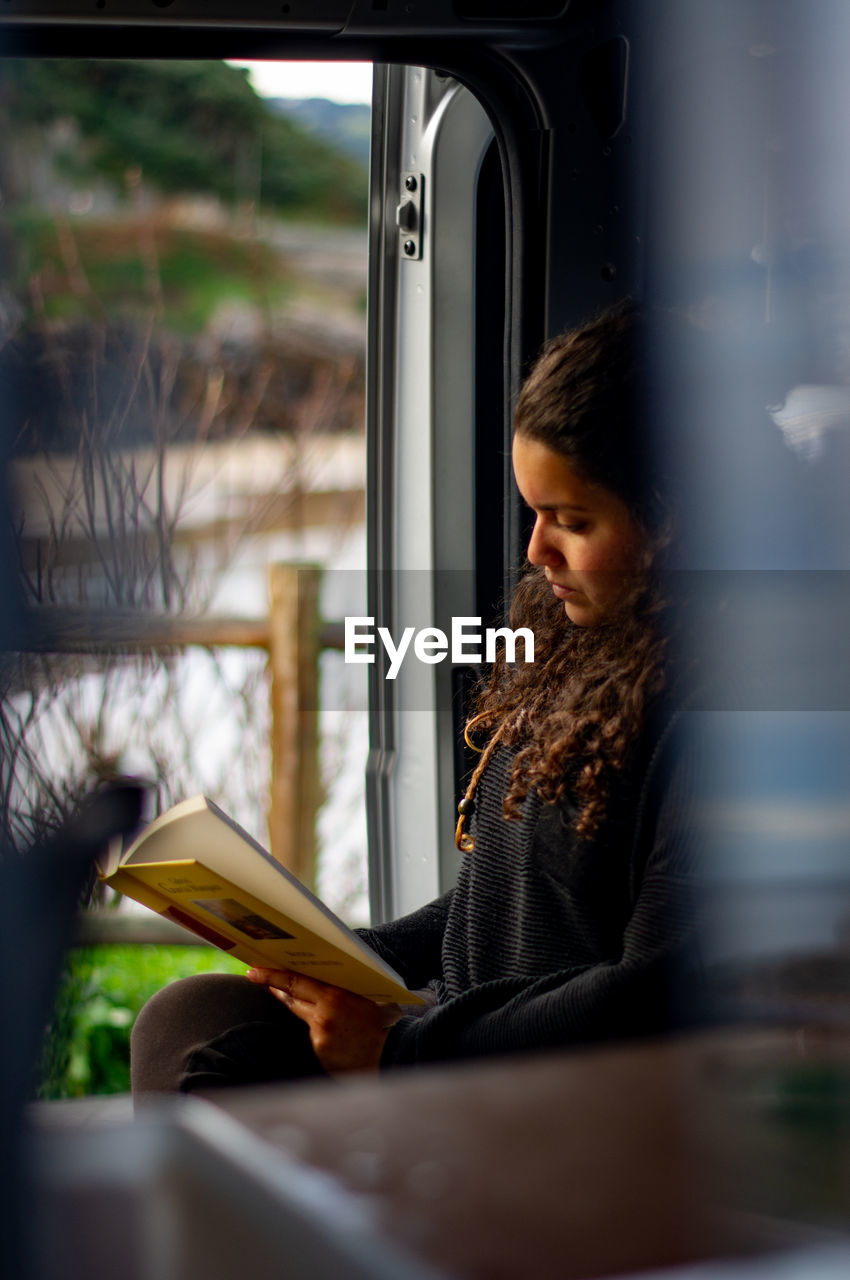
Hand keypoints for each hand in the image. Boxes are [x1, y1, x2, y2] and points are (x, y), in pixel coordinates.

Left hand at [246, 967, 402, 1075]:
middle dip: (272, 983)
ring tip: (286, 989)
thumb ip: (342, 985)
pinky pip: (313, 1031)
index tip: (255, 970)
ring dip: (293, 1001)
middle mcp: (324, 1015)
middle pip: (291, 995)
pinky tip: (330, 1025)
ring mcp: (320, 1034)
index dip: (273, 975)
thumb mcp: (365, 994)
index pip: (296, 981)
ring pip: (300, 1011)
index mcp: (336, 996)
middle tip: (255, 974)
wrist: (392, 1053)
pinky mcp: (320, 1049)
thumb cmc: (382, 1020)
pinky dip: (316, 1025)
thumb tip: (319, 971)